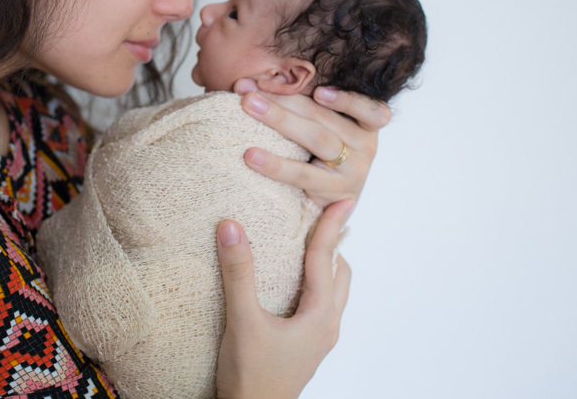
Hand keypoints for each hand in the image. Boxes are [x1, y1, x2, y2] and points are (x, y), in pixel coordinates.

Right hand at [215, 199, 354, 398]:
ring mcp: (318, 339)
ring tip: (306, 245)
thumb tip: (232, 227)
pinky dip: (314, 284)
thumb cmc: (251, 377)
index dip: (331, 226)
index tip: (344, 199)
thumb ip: (239, 273)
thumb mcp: (242, 321)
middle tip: (322, 217)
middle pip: (339, 274)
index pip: (326, 258)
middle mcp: (327, 326)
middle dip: (333, 244)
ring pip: (333, 292)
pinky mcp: (306, 347)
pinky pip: (320, 305)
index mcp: (319, 316)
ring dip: (325, 266)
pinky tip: (291, 283)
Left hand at [233, 79, 390, 207]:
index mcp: (366, 127)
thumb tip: (250, 83)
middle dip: (284, 98)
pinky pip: (302, 175)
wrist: (331, 208)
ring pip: (317, 139)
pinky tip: (251, 156)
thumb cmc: (320, 157)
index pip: (371, 111)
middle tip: (249, 89)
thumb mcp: (324, 130)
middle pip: (324, 117)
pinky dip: (275, 164)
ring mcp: (352, 173)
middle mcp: (365, 148)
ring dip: (279, 118)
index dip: (348, 100)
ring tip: (249, 106)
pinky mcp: (333, 194)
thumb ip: (301, 106)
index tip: (319, 91)